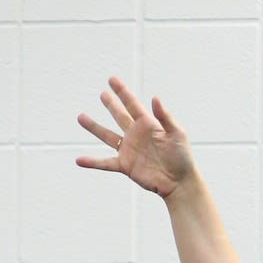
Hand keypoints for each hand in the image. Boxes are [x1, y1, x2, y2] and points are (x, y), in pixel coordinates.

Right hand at [77, 77, 195, 200]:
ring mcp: (129, 150)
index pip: (132, 104)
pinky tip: (79, 160)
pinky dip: (92, 162)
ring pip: (107, 136)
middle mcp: (136, 135)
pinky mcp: (125, 166)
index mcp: (148, 124)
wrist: (179, 183)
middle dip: (111, 105)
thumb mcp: (177, 133)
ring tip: (81, 117)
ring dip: (94, 127)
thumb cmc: (182, 157)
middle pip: (119, 116)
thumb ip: (165, 116)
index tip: (112, 80)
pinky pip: (105, 163)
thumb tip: (154, 98)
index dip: (122, 92)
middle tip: (103, 94)